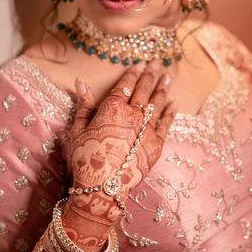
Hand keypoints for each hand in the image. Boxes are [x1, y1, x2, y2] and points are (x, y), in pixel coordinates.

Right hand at [62, 60, 175, 240]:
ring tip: (168, 77)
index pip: (126, 85)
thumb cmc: (85, 159)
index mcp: (112, 109)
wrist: (102, 188)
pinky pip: (166, 124)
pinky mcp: (157, 144)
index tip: (140, 64)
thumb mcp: (77, 130)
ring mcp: (147, 129)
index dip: (133, 73)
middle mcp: (133, 115)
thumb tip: (80, 82)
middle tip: (158, 63)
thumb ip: (83, 105)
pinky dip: (171, 112)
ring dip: (163, 88)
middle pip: (144, 90)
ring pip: (158, 103)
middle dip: (151, 74)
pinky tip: (174, 103)